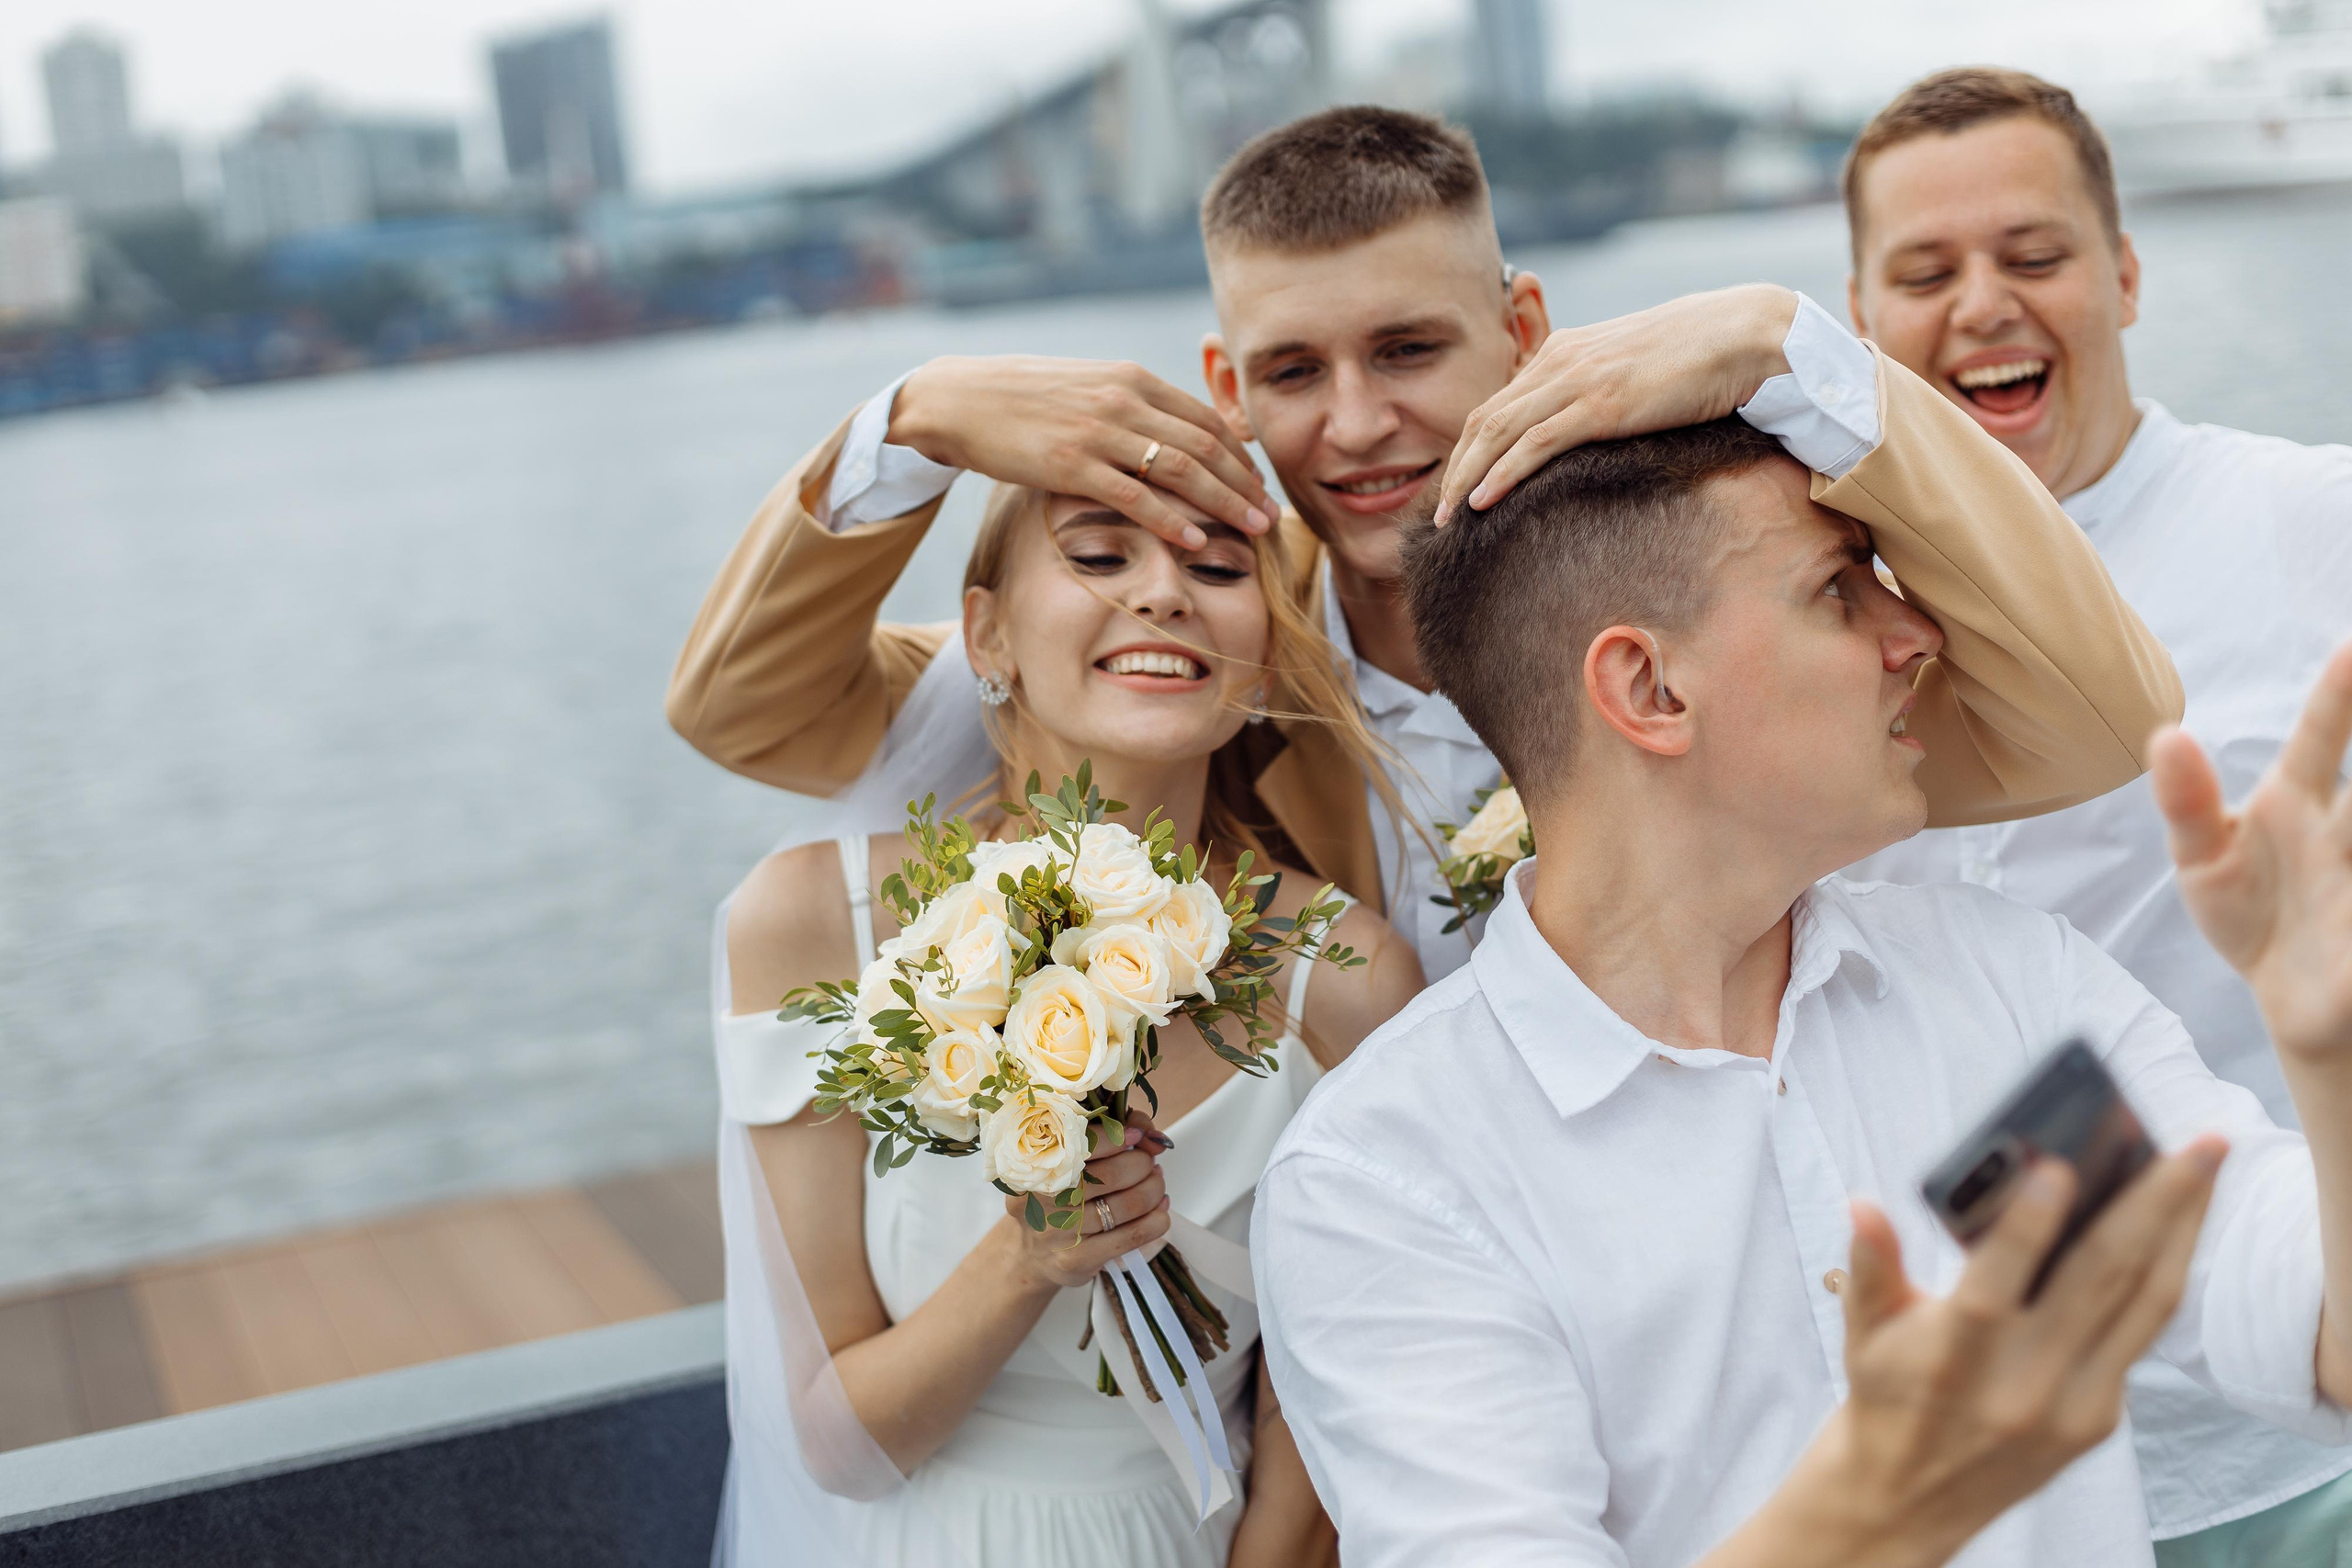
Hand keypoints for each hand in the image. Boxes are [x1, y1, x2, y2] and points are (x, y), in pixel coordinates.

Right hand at [892, 355, 1273, 546]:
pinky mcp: (1071, 464)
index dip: (1238, 454)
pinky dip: (1171, 520)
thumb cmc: (1021, 398)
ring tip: (1251, 529)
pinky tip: (1195, 540)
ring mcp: (1098, 432)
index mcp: (1131, 379)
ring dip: (1223, 503)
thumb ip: (1129, 405)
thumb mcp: (1086, 386)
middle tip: (1269, 513)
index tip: (1257, 483)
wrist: (958, 399)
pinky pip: (1135, 498)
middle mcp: (1123, 400)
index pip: (1203, 418)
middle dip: (1243, 482)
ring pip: (1181, 471)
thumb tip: (1167, 431)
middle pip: (1204, 445)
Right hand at [1004, 1110, 1173, 1292]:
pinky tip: (1160, 1212)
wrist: (1032, 1253)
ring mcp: (1059, 1232)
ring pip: (1126, 1206)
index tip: (1137, 1135)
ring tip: (1156, 1184)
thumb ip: (1110, 1137)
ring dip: (1153, 1190)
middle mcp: (1044, 1199)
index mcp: (1037, 1165)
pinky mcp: (1076, 1259)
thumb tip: (1153, 1138)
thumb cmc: (1058, 1199)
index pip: (1082, 1144)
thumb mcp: (1069, 1164)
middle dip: (1142, 1164)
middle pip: (1111, 1175)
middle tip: (1148, 1163)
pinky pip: (1131, 1237)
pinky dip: (1155, 1221)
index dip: (1116, 1137)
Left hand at [1433, 283, 1797, 524]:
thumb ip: (1601, 393)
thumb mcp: (1633, 372)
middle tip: (1436, 513)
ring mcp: (1578, 381)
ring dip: (1466, 478)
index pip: (1498, 404)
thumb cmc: (1698, 358)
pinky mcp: (1600, 404)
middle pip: (1485, 420)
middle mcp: (1560, 361)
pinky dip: (1502, 474)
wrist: (1743, 335)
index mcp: (1564, 352)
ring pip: (1499, 433)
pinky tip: (1482, 501)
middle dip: (1455, 468)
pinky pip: (1535, 443)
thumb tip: (1589, 431)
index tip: (1455, 485)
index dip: (1469, 448)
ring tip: (1447, 518)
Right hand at [1773, 1142, 2222, 1567]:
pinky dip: (2166, 1271)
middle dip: (2154, 1203)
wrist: (1908, 1496)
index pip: (1996, 1284)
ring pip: (2143, 1303)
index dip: (2025, 1227)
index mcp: (1954, 1358)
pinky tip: (2179, 1226)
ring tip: (2205, 1168)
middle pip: (2100, 1280)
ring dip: (2181, 1229)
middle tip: (2194, 1144)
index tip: (2057, 1167)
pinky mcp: (2100, 1418)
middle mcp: (2022, 1384)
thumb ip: (1871, 1265)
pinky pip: (2143, 1332)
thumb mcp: (1864, 1331)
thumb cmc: (1888, 1395)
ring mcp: (2072, 1405)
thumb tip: (1864, 1206)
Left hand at [2154, 641, 2351, 1061]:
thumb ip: (2185, 801)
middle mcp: (2343, 825)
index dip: (2339, 695)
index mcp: (2297, 798)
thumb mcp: (2200, 857)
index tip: (2351, 648)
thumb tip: (2164, 736)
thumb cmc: (2246, 909)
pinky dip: (2349, 899)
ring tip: (2338, 858)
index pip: (2321, 736)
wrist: (2286, 995)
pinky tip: (2338, 898)